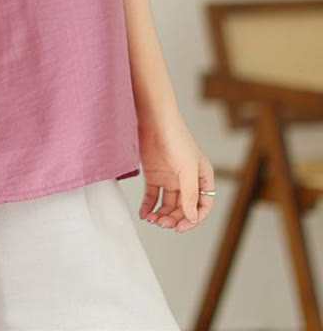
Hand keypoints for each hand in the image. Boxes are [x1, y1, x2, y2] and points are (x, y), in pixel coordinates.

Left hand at [137, 111, 214, 231]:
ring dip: (161, 214)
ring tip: (152, 219)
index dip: (194, 219)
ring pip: (168, 205)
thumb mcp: (187, 169)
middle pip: (183, 208)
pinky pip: (152, 196)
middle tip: (163, 223)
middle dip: (174, 218)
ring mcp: (170, 178)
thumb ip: (190, 194)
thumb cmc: (176, 138)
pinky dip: (148, 206)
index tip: (181, 227)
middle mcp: (186, 180)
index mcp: (202, 178)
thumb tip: (192, 217)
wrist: (154, 120)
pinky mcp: (154, 175)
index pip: (203, 206)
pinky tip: (144, 214)